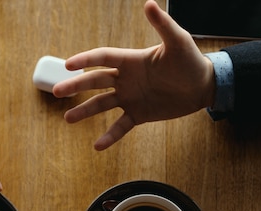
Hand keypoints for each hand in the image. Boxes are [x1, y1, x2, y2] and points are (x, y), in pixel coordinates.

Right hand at [53, 0, 214, 149]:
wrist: (203, 87)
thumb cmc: (190, 61)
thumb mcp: (178, 41)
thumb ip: (162, 25)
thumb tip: (149, 4)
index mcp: (130, 60)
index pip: (102, 58)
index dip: (85, 60)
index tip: (68, 65)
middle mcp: (125, 79)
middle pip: (94, 81)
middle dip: (75, 86)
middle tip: (57, 91)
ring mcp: (130, 97)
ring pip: (101, 104)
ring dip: (85, 111)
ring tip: (68, 119)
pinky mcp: (139, 114)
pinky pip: (120, 126)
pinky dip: (109, 136)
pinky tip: (97, 146)